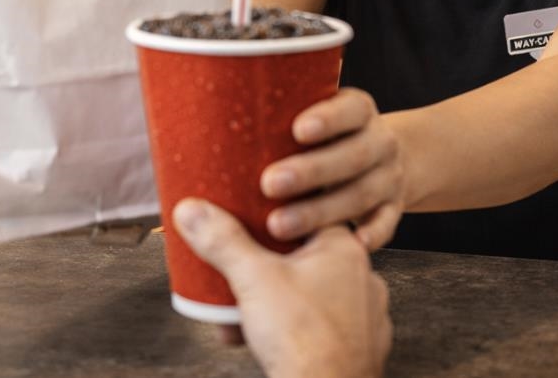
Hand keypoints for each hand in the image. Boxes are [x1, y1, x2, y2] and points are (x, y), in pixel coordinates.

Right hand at [174, 198, 390, 377]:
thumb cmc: (307, 339)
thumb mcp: (253, 279)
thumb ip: (223, 242)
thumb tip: (195, 211)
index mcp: (344, 248)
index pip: (310, 212)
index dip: (276, 214)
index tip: (249, 215)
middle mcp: (361, 277)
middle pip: (302, 256)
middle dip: (262, 266)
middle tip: (237, 267)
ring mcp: (361, 314)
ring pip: (307, 295)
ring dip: (270, 302)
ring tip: (237, 310)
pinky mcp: (354, 345)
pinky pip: (315, 326)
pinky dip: (286, 330)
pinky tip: (255, 338)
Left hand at [259, 88, 405, 250]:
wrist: (381, 159)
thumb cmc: (324, 140)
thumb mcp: (312, 119)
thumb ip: (277, 121)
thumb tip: (200, 123)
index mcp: (358, 111)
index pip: (350, 108)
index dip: (328, 118)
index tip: (296, 130)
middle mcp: (379, 141)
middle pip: (352, 155)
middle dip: (311, 171)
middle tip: (269, 184)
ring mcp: (390, 176)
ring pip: (362, 194)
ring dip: (322, 211)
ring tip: (279, 226)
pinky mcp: (395, 207)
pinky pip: (388, 224)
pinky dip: (372, 234)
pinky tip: (350, 245)